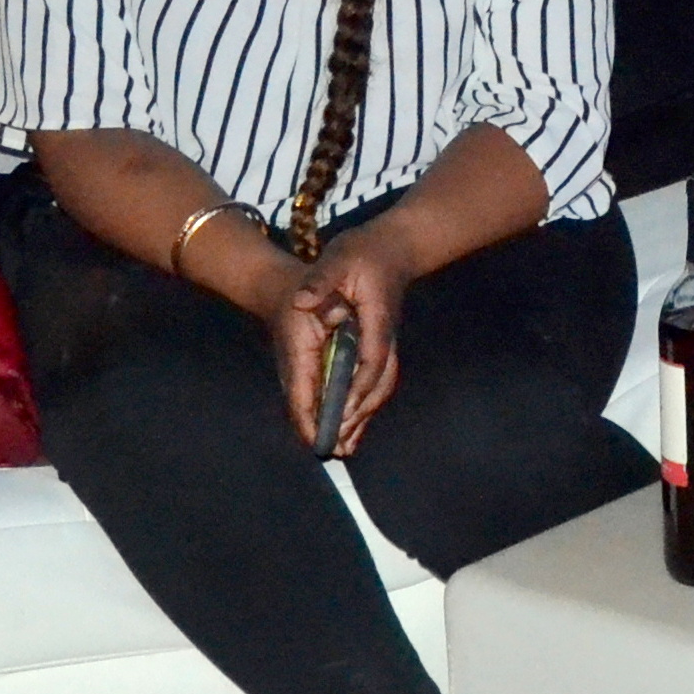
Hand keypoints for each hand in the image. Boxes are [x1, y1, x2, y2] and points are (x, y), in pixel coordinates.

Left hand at [279, 225, 414, 457]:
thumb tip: (301, 300)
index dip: (358, 387)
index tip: (345, 410)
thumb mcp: (339, 258)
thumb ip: (321, 280)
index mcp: (376, 318)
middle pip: (378, 383)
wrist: (393, 247)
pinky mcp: (379, 346)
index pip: (371, 358)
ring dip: (362, 417)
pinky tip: (350, 424)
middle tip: (339, 443)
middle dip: (359, 414)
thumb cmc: (363, 252)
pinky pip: (373, 382)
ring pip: (379, 387)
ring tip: (344, 447)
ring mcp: (384, 343)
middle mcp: (384, 337)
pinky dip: (362, 405)